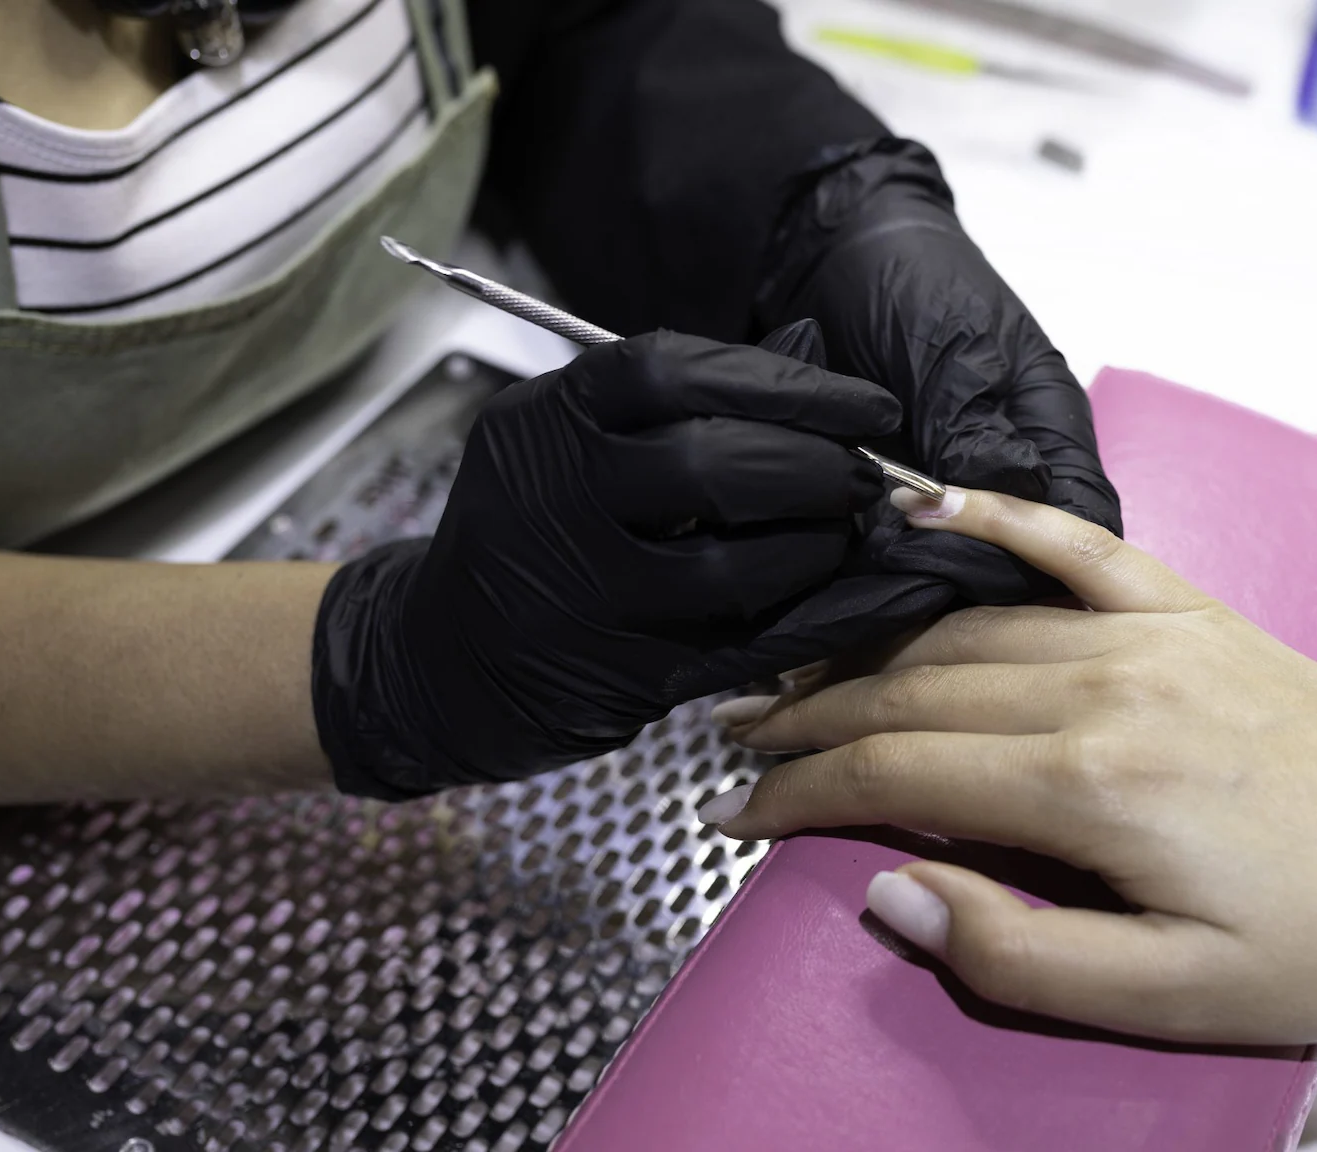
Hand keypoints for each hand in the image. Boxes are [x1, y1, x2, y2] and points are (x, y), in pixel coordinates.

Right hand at [311, 325, 915, 799]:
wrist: (442, 660)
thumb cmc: (537, 526)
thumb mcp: (577, 436)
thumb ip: (685, 395)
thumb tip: (814, 350)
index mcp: (548, 421)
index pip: (672, 371)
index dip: (784, 382)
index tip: (863, 404)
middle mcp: (555, 502)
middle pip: (707, 466)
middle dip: (811, 466)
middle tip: (865, 474)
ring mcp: (584, 598)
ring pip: (729, 569)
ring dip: (815, 548)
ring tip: (849, 533)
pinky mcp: (621, 677)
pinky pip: (746, 646)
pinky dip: (823, 621)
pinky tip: (874, 600)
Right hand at [703, 486, 1316, 1045]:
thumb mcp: (1174, 996)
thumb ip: (1017, 955)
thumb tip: (890, 892)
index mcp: (1093, 787)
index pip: (896, 772)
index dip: (799, 797)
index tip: (737, 820)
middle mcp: (1107, 686)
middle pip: (911, 690)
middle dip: (808, 722)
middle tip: (738, 750)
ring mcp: (1151, 635)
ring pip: (964, 625)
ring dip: (867, 651)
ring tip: (797, 680)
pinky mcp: (1191, 612)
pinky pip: (1071, 546)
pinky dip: (991, 518)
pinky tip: (925, 503)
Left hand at [758, 140, 1120, 609]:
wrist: (830, 254)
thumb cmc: (909, 282)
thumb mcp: (951, 349)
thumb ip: (976, 427)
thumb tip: (1008, 501)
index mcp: (1051, 425)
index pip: (1082, 519)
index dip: (1044, 558)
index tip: (976, 568)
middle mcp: (1017, 464)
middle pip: (1030, 555)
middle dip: (978, 573)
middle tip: (910, 568)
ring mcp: (963, 483)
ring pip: (970, 559)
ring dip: (928, 568)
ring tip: (879, 561)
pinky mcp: (911, 493)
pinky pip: (914, 546)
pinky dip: (890, 555)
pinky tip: (856, 557)